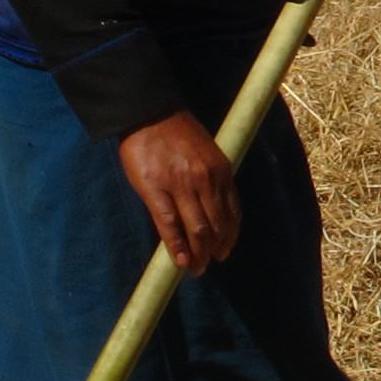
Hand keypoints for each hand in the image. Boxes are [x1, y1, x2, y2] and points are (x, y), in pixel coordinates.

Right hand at [118, 109, 241, 273]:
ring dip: (198, 254)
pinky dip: (177, 246)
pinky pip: (169, 225)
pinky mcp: (156, 190)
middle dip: (214, 250)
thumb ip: (212, 179)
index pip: (232, 213)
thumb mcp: (206, 153)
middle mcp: (206, 180)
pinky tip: (179, 260)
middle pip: (216, 226)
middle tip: (207, 264)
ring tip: (194, 268)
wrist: (149, 112)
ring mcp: (181, 186)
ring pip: (196, 229)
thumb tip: (212, 209)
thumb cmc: (176, 133)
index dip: (229, 237)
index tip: (224, 251)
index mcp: (221, 171)